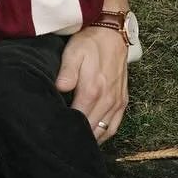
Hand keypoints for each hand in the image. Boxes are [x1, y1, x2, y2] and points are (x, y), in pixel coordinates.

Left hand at [57, 25, 128, 140]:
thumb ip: (67, 73)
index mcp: (93, 90)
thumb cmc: (89, 43)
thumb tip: (59, 89)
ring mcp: (117, 101)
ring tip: (76, 144)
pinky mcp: (123, 100)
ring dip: (91, 139)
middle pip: (91, 129)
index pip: (78, 119)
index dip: (66, 129)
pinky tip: (93, 138)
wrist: (112, 33)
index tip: (54, 135)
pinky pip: (115, 126)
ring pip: (104, 131)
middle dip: (77, 137)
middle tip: (61, 143)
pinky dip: (104, 135)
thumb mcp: (73, 53)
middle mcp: (107, 99)